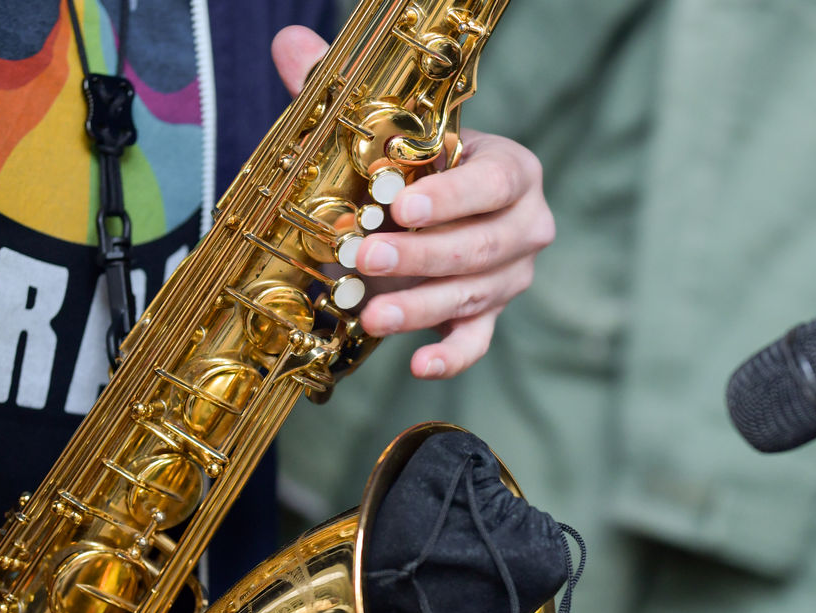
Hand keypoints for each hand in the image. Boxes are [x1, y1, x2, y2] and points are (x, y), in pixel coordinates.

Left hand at [271, 27, 553, 378]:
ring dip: (421, 308)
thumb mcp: (390, 129)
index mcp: (512, 170)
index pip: (493, 183)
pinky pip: (479, 341)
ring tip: (372, 314)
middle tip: (365, 258)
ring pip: (475, 296)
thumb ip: (345, 92)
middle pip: (482, 247)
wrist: (444, 207)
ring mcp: (512, 275)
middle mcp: (525, 225)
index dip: (451, 198)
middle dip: (422, 257)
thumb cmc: (420, 166)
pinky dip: (452, 356)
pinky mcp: (491, 314)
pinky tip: (418, 366)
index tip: (402, 207)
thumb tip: (290, 42)